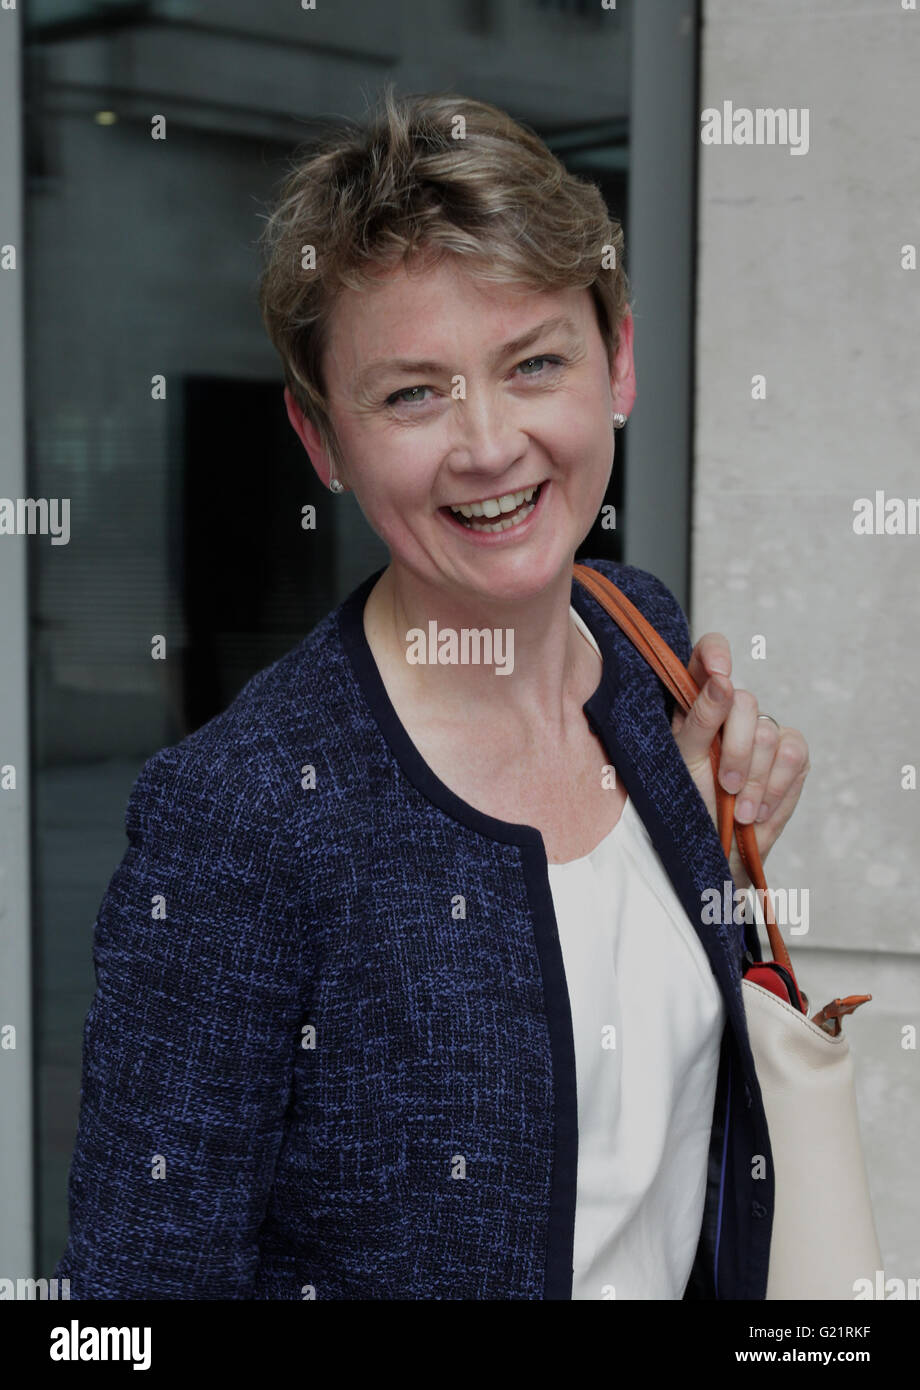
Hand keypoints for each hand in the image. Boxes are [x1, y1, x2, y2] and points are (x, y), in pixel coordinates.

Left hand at [670, 634, 810, 888]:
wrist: (715, 851)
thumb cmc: (688, 804)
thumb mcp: (683, 761)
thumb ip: (700, 719)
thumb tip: (721, 680)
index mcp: (695, 702)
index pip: (708, 655)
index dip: (716, 654)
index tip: (719, 674)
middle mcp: (730, 710)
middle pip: (745, 700)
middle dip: (736, 749)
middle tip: (724, 784)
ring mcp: (763, 730)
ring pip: (769, 733)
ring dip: (753, 779)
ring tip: (738, 809)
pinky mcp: (791, 754)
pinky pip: (793, 755)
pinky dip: (775, 786)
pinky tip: (757, 810)